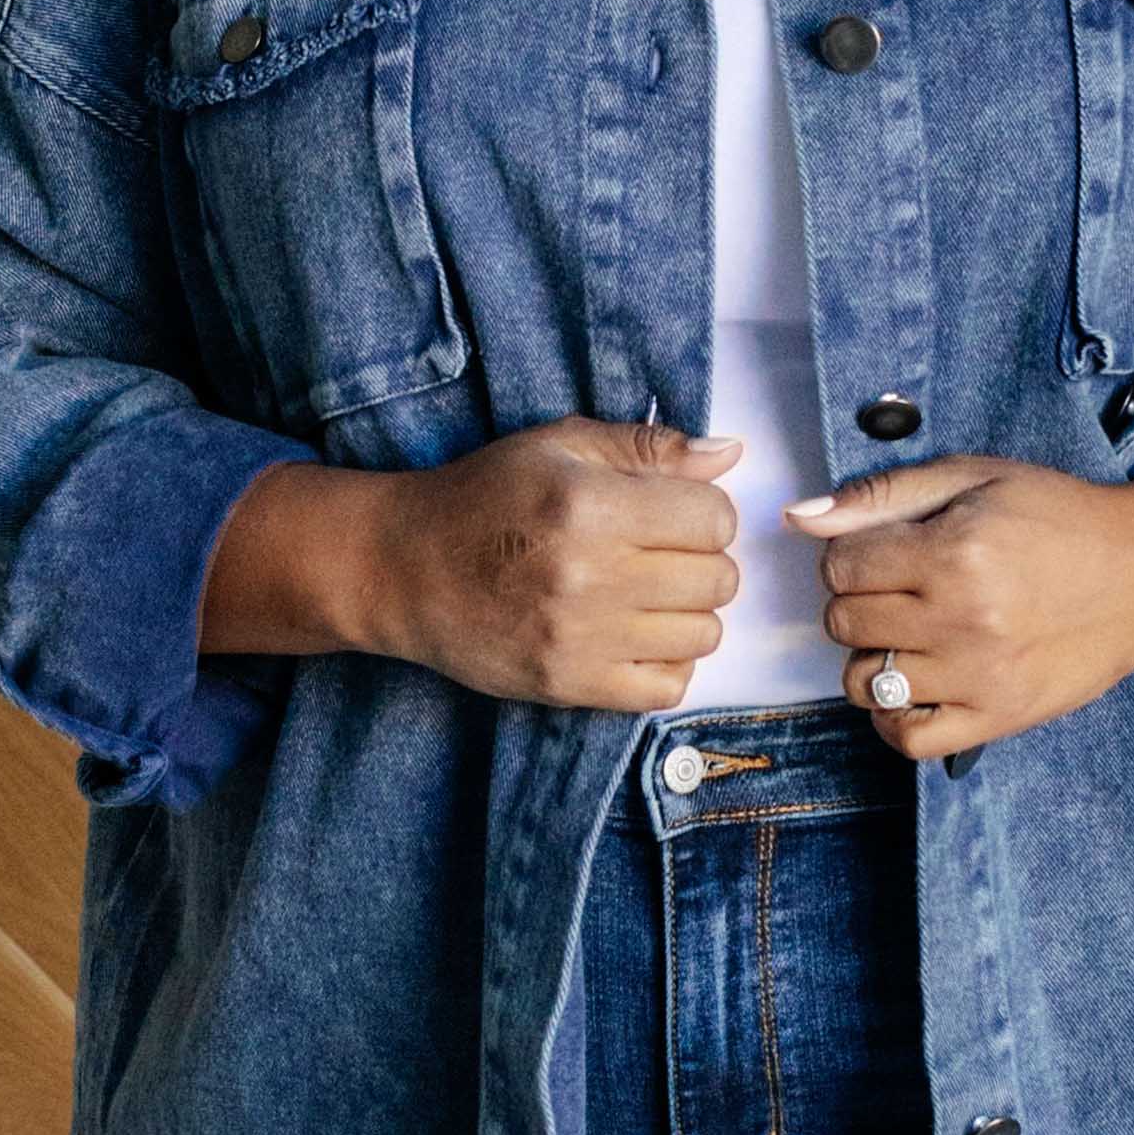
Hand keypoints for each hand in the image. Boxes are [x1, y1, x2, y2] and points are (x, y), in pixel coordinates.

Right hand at [344, 413, 744, 707]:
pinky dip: (667, 663)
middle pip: (717, 578)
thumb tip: (729, 454)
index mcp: (590, 505)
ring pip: (704, 635)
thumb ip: (648, 447)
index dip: (703, 511)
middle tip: (661, 553)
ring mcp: (580, 638)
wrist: (404, 569)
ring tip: (647, 595)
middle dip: (701, 560)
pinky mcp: (569, 685)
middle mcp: (589, 575)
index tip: (673, 512)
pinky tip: (637, 636)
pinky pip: (669, 688)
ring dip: (688, 613)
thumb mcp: (559, 446)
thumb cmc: (485, 497)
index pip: (714, 518)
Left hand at [781, 444, 1133, 762]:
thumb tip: (798, 518)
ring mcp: (978, 676)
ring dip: (871, 656)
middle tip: (895, 589)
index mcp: (953, 551)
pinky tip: (910, 685)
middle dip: (856, 601)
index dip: (849, 554)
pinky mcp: (997, 718)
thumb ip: (882, 496)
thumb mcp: (974, 479)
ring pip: (864, 682)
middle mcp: (962, 619)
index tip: (880, 552)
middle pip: (844, 622)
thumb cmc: (1056, 517)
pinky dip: (892, 717)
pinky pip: (908, 738)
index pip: (840, 565)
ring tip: (907, 634)